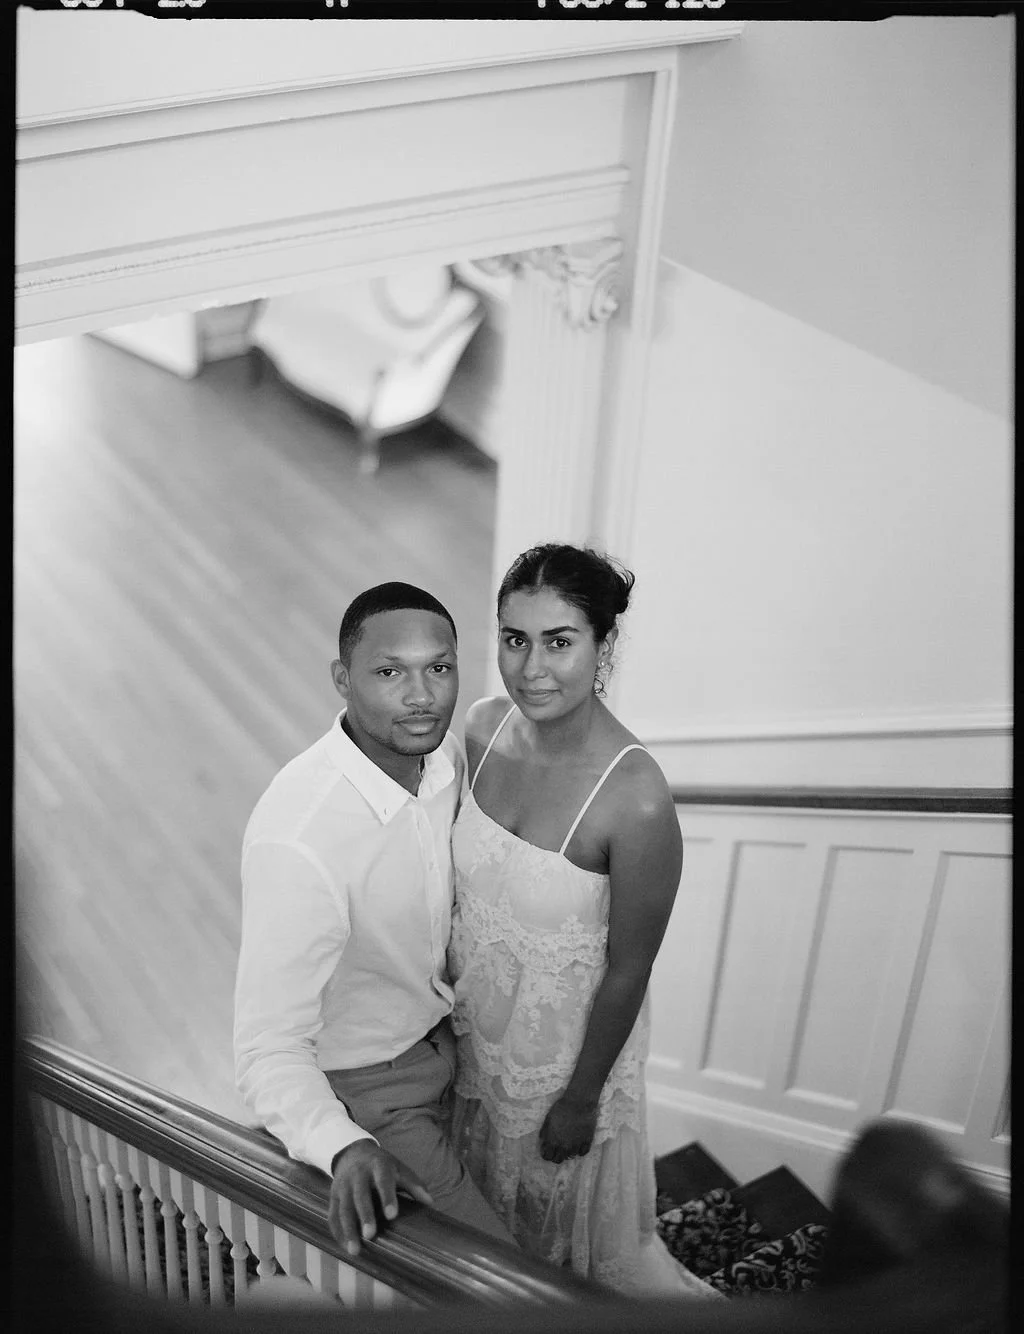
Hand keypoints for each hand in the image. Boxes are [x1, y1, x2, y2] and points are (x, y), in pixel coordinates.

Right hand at [328, 1140, 433, 1254]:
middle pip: (360, 1196)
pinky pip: (333, 1215)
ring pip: (343, 1208)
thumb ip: (413, 1185)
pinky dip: (337, 1232)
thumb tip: (430, 1203)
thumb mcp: (399, 1169)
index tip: (392, 1215)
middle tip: (370, 1235)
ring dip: (348, 1230)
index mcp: (378, 1166)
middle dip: (365, 1215)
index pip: (383, 1180)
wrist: (353, 1153)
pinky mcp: (333, 1195)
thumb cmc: (382, 1166)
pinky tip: (344, 1246)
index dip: (387, 1197)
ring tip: (355, 1250)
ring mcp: (343, 1185)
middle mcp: (358, 1174)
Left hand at [538, 1095, 598, 1163]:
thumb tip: (543, 1141)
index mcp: (554, 1141)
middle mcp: (565, 1147)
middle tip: (556, 1150)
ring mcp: (577, 1145)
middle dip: (555, 1156)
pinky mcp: (587, 1142)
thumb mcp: (548, 1118)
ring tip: (567, 1145)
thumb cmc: (561, 1108)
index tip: (546, 1151)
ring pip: (571, 1156)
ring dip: (567, 1152)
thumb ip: (545, 1132)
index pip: (548, 1156)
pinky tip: (578, 1145)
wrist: (579, 1103)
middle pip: (559, 1160)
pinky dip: (579, 1151)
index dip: (546, 1154)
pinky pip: (583, 1152)